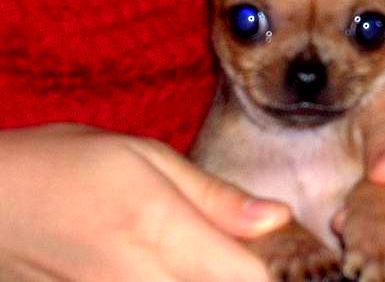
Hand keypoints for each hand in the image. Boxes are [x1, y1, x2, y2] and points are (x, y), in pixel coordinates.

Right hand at [0, 123, 290, 280]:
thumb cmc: (65, 165)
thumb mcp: (143, 157)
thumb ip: (213, 197)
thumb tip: (276, 218)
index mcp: (158, 227)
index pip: (248, 278)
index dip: (270, 268)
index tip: (268, 250)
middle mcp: (137, 279)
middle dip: (235, 277)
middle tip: (223, 252)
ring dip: (204, 281)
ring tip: (185, 255)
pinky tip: (160, 267)